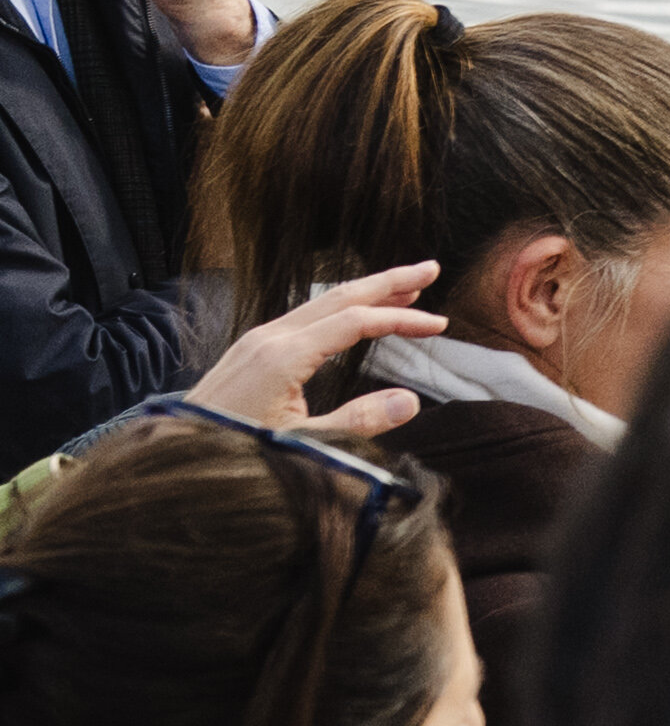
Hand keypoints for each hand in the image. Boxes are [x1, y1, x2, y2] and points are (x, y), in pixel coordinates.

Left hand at [182, 265, 436, 445]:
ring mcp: (256, 341)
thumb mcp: (300, 445)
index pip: (357, 322)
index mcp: (284, 355)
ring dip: (365, 292)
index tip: (439, 325)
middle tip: (431, 269)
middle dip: (389, 281)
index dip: (402, 320)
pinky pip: (304, 316)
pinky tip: (352, 315)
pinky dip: (339, 308)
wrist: (174, 457)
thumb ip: (355, 423)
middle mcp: (269, 338)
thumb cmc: (234, 452)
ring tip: (403, 288)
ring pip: (321, 303)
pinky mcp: (249, 351)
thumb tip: (409, 401)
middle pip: (340, 296)